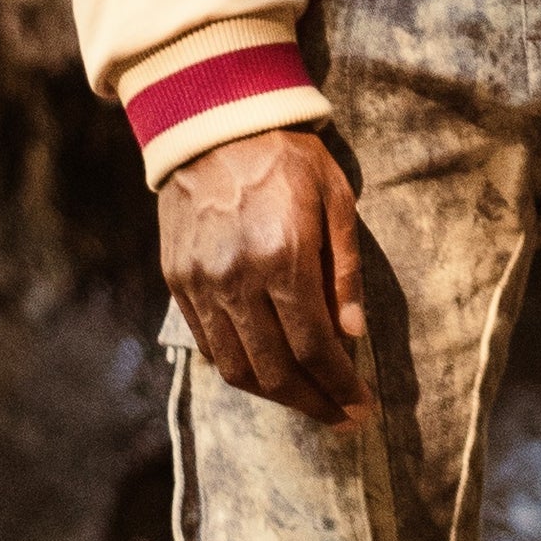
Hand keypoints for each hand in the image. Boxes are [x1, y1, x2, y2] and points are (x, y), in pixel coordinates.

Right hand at [161, 124, 369, 411]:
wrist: (211, 124)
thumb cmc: (286, 157)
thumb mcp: (336, 199)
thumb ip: (344, 270)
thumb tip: (353, 335)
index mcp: (283, 256)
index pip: (315, 346)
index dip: (341, 386)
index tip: (362, 407)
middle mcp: (237, 277)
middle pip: (275, 369)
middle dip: (313, 403)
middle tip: (341, 416)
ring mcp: (201, 282)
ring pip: (237, 367)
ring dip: (276, 396)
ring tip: (308, 401)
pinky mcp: (178, 281)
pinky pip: (208, 344)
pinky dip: (239, 369)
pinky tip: (267, 373)